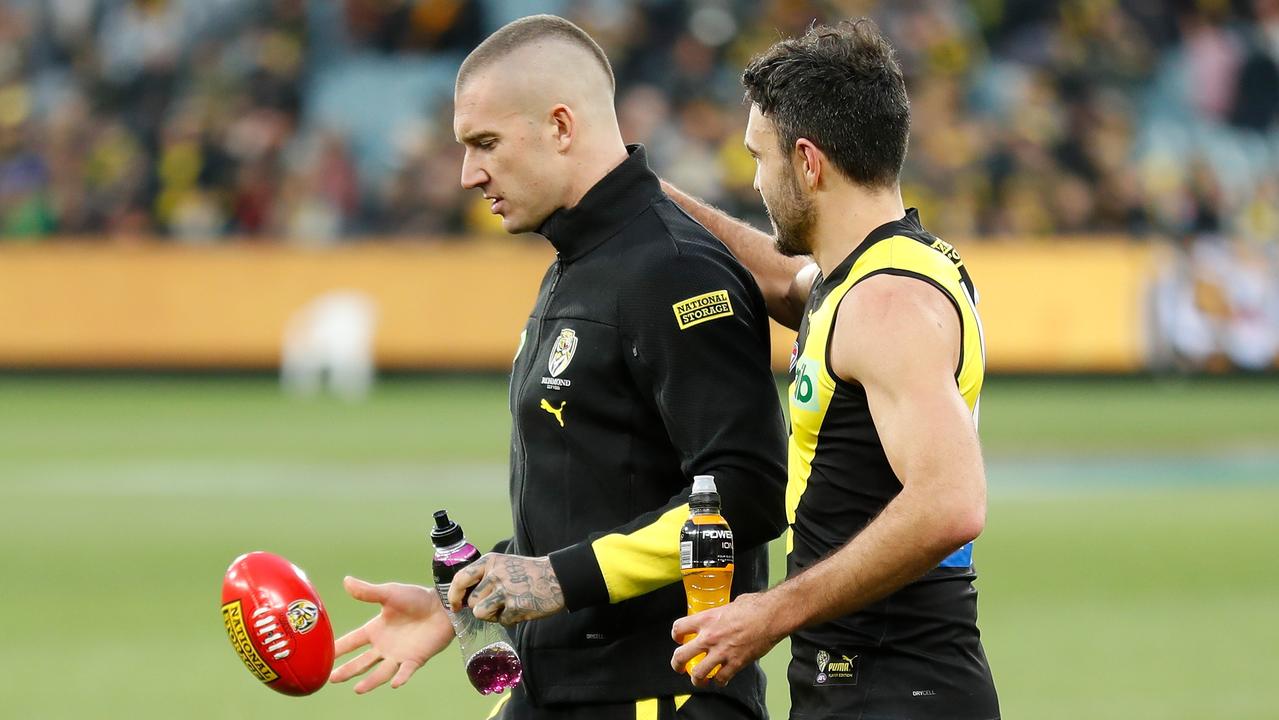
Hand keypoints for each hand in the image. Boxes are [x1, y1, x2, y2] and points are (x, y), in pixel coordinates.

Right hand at [329, 576, 454, 692]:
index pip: (352, 641)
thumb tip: (346, 581)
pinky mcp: (416, 659)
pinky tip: (395, 683)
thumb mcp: (389, 593)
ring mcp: (399, 654)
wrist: (443, 605)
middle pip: (362, 662)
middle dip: (347, 670)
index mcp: (375, 630)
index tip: (320, 656)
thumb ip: (368, 591)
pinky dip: (401, 677)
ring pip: (381, 671)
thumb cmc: (417, 598)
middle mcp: (384, 646)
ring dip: (370, 681)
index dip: (338, 648)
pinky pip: (407, 671)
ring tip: (358, 689)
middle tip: (331, 678)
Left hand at [446, 553, 563, 624]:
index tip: (455, 605)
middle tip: (498, 604)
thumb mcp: (504, 564)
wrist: (558, 578)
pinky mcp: (516, 606)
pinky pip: (501, 621)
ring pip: (481, 613)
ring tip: (507, 608)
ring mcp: (505, 590)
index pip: (461, 578)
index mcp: (490, 561)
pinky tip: (521, 609)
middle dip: (481, 607)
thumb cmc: (529, 573)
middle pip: (471, 601)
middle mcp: (495, 574)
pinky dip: (510, 620)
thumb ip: (485, 575)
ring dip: (492, 615)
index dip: (453, 595)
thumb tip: (464, 597)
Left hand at [670, 592, 783, 686]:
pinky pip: (721, 679)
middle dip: (677, 664)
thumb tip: (722, 615)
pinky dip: (719, 682)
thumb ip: (720, 614)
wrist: (771, 616)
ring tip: (699, 680)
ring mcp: (721, 652)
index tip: (679, 639)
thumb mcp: (730, 605)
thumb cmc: (755, 606)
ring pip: (698, 673)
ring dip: (696, 679)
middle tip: (679, 667)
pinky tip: (720, 680)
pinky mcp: (735, 663)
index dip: (676, 635)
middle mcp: (709, 637)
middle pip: (680, 656)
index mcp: (706, 619)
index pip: (678, 628)